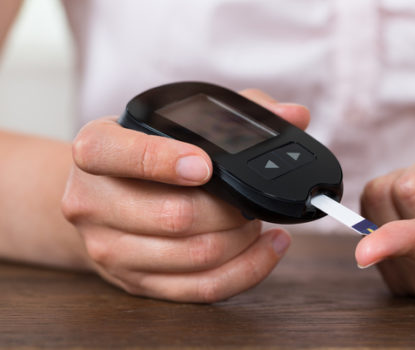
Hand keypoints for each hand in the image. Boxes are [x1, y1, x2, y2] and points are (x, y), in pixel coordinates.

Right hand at [61, 90, 309, 302]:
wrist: (102, 197)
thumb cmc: (146, 153)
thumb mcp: (172, 121)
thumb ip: (232, 113)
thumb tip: (293, 115)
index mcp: (96, 149)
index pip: (117, 154)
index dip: (163, 160)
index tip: (205, 165)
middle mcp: (92, 202)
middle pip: (174, 215)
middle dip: (230, 209)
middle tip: (251, 199)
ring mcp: (110, 249)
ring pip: (194, 255)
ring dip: (242, 238)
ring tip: (257, 220)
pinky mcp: (136, 283)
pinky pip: (200, 288)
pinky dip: (247, 269)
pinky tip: (267, 247)